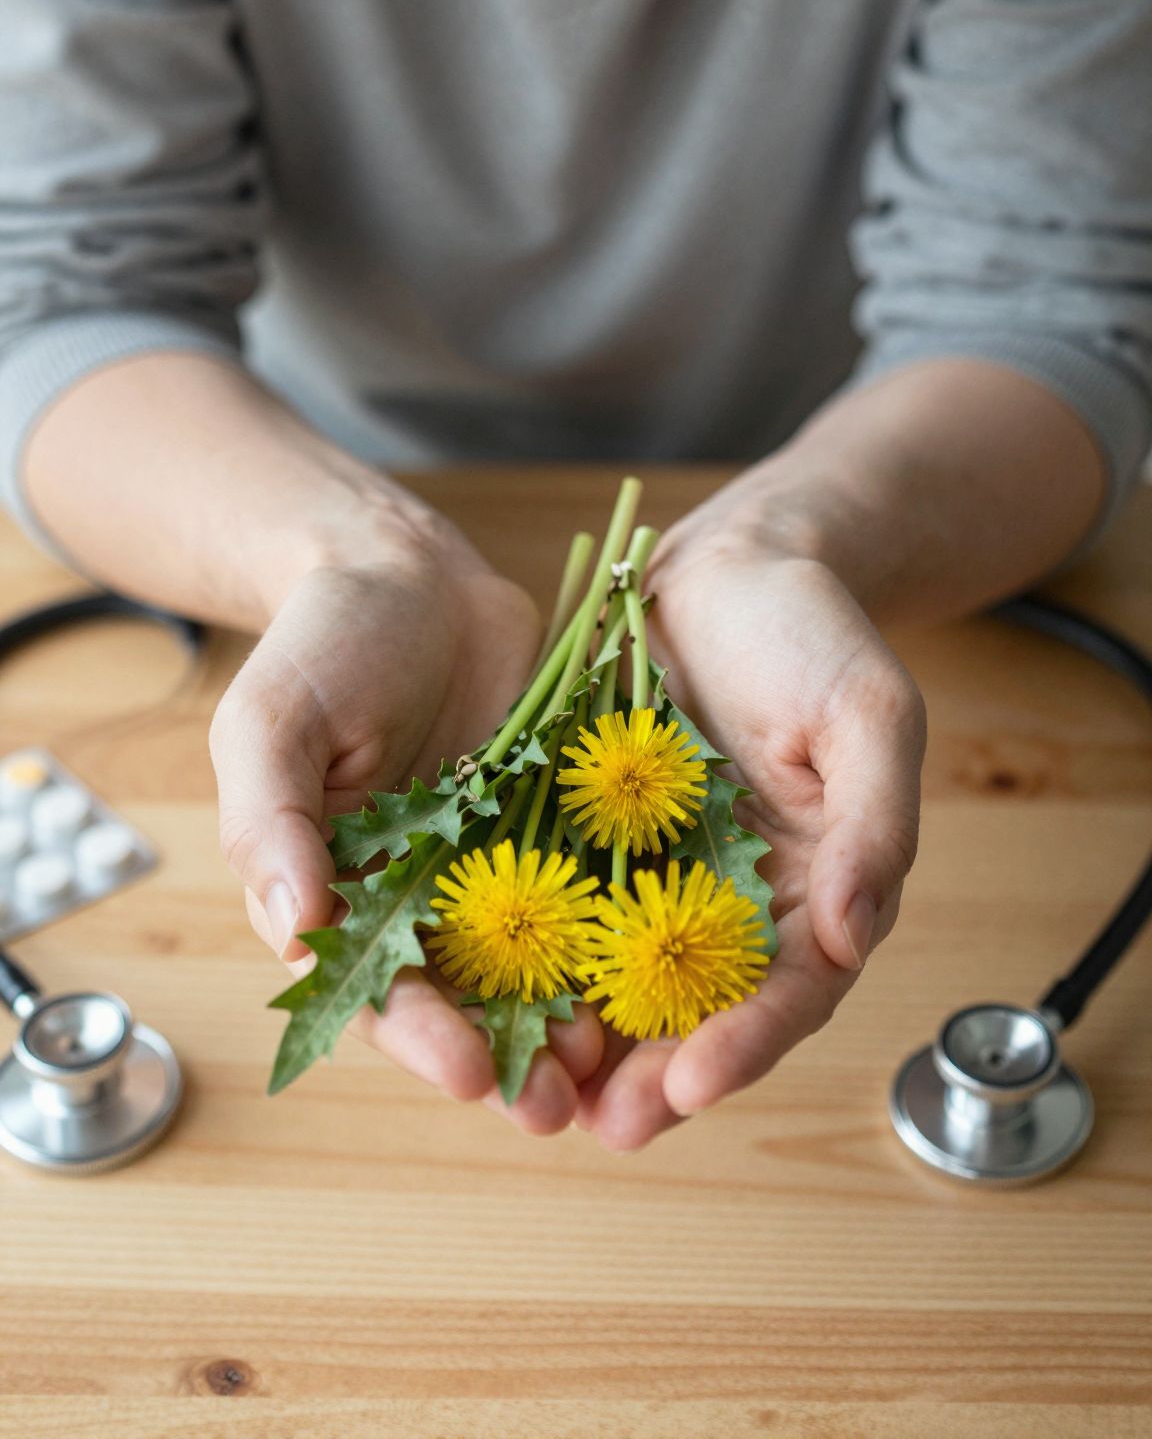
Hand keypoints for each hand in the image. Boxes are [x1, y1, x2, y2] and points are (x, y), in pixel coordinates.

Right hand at [209, 528, 604, 1131]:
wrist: (408, 570)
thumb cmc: (323, 641)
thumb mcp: (272, 720)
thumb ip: (272, 819)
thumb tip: (294, 923)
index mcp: (340, 892)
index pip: (377, 990)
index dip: (423, 1040)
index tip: (471, 1074)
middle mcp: (419, 899)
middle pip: (465, 1003)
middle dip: (509, 1060)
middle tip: (560, 1106)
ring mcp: (494, 868)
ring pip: (536, 971)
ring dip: (570, 1025)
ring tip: (619, 1071)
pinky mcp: (557, 829)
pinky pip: (591, 898)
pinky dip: (617, 945)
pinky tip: (659, 977)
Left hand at [572, 523, 925, 1149]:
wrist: (732, 561)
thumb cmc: (814, 631)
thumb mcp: (870, 714)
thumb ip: (874, 824)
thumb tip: (857, 936)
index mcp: (815, 887)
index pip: (788, 989)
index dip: (746, 1042)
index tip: (695, 1083)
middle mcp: (733, 899)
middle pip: (697, 1011)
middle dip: (653, 1075)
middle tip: (603, 1125)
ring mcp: (656, 872)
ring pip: (619, 980)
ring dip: (584, 1042)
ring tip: (539, 1096)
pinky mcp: (586, 837)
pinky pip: (556, 908)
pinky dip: (530, 959)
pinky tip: (487, 997)